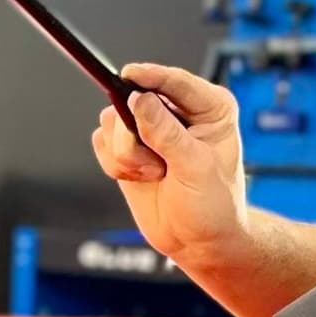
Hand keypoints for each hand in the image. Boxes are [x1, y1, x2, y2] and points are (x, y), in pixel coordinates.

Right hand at [90, 61, 248, 263]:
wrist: (199, 241)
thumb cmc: (213, 206)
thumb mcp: (196, 167)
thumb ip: (166, 133)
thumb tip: (139, 101)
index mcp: (209, 107)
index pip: (174, 81)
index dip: (150, 77)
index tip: (129, 75)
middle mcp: (177, 112)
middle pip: (135, 97)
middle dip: (136, 133)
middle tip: (156, 161)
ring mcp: (149, 128)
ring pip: (112, 121)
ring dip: (128, 155)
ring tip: (155, 174)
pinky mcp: (128, 147)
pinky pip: (102, 142)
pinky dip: (116, 165)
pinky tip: (141, 178)